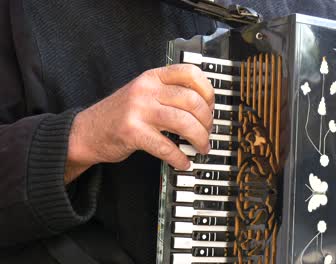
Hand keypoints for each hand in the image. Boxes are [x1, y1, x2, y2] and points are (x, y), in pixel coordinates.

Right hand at [65, 64, 213, 183]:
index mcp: (152, 77)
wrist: (86, 132)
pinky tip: (184, 162)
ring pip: (184, 123)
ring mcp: (138, 110)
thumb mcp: (143, 93)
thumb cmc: (120, 114)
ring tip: (201, 148)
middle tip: (208, 133)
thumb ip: (168, 94)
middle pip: (192, 101)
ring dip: (199, 139)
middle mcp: (146, 90)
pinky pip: (167, 147)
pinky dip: (180, 158)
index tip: (211, 106)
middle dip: (207, 121)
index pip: (189, 73)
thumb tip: (204, 108)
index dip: (208, 90)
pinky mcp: (132, 133)